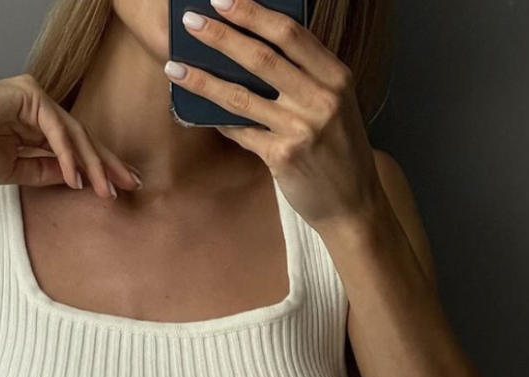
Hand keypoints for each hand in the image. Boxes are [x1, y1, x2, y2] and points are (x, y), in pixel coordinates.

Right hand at [0, 73, 140, 197]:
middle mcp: (37, 107)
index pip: (73, 147)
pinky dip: (67, 154)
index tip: (115, 190)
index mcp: (33, 125)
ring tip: (106, 190)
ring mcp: (34, 98)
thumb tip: (74, 179)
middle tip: (131, 185)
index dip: (96, 168)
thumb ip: (42, 171)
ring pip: (74, 133)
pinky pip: (56, 128)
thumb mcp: (11, 171)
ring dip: (92, 164)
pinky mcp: (28, 94)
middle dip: (107, 163)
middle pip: (82, 137)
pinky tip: (76, 178)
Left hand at [167, 0, 383, 231]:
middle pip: (261, 58)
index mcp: (335, 76)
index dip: (253, 13)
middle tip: (189, 21)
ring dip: (203, 80)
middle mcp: (320, 99)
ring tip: (175, 67)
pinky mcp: (283, 158)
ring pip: (241, 96)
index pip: (290, 34)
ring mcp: (301, 129)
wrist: (353, 205)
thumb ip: (306, 77)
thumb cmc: (339, 151)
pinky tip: (196, 112)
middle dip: (221, 36)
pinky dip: (219, 121)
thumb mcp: (335, 104)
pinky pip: (241, 132)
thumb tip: (255, 49)